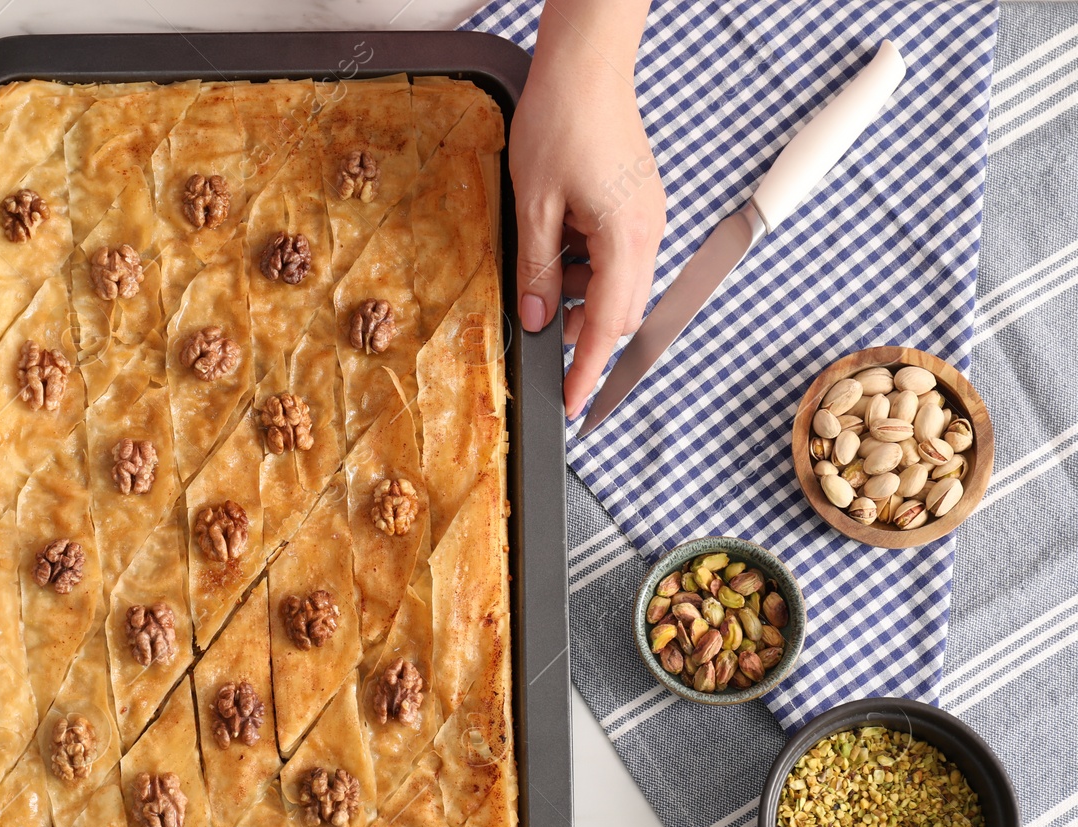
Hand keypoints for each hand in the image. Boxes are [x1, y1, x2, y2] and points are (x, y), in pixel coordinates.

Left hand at [512, 6, 666, 418]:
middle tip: (539, 320)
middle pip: (619, 309)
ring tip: (540, 265)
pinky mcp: (638, 205)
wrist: (586, 65)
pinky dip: (586, 265)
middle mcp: (649, 232)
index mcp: (627, 239)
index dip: (588, 370)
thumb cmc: (563, 121)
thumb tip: (538, 320)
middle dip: (579, 327)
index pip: (609, 326)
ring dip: (579, 291)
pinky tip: (556, 243)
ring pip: (617, 283)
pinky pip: (616, 255)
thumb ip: (537, 271)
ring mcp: (648, 218)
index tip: (572, 403)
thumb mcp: (534, 205)